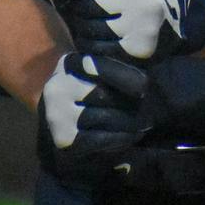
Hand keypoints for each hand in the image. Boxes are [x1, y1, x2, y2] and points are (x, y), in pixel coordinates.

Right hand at [36, 52, 150, 184]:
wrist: (61, 144)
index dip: (124, 75)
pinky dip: (121, 138)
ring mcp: (57, 114)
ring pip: (105, 116)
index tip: (145, 86)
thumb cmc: (89, 103)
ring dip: (129, 122)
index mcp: (68, 64)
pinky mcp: (63, 138)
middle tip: (147, 110)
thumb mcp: (97, 79)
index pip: (99, 65)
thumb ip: (115, 70)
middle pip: (103, 93)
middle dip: (129, 103)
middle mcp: (57, 87)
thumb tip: (144, 60)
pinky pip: (101, 138)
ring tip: (145, 124)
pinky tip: (133, 136)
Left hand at [55, 0, 204, 61]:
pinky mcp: (137, 49)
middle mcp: (139, 0)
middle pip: (87, 5)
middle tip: (71, 10)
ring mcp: (139, 27)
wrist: (179, 23)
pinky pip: (99, 49)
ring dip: (80, 28)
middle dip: (74, 8)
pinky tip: (89, 40)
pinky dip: (89, 45)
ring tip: (81, 25)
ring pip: (90, 29)